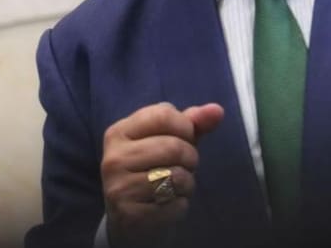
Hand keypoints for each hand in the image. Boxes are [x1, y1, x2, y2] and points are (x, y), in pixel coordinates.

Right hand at [101, 102, 223, 246]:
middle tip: (184, 167)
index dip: (185, 127)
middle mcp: (113, 158)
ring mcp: (119, 188)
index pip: (163, 115)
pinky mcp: (130, 215)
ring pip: (176, 176)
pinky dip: (181, 206)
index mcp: (119, 132)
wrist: (128, 220)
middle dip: (190, 158)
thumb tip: (217, 110)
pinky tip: (167, 205)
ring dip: (187, 183)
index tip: (185, 139)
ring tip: (175, 186)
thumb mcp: (169, 140)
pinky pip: (175, 205)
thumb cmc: (153, 171)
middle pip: (173, 146)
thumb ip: (192, 123)